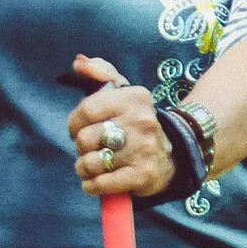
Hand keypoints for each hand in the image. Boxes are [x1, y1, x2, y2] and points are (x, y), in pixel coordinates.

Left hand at [62, 56, 174, 198]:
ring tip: (95, 164)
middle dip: (81, 147)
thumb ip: (100, 72)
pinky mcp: (143, 175)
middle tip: (93, 147)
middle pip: (84, 138)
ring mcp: (144, 149)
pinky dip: (91, 186)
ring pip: (89, 163)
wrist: (172, 156)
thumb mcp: (123, 92)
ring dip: (84, 168)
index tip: (78, 128)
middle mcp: (142, 121)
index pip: (86, 110)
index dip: (74, 123)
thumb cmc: (135, 122)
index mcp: (136, 97)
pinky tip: (95, 181)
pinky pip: (100, 184)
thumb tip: (79, 61)